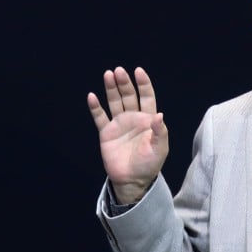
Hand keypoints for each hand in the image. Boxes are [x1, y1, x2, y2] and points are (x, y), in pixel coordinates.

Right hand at [87, 66, 168, 203]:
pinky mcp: (106, 133)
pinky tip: (92, 96)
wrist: (132, 181)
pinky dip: (95, 107)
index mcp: (147, 120)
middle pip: (129, 96)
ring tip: (108, 75)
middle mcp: (133, 118)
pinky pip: (100, 117)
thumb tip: (160, 114)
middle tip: (118, 71)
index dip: (143, 84)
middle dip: (124, 83)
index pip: (146, 97)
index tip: (138, 71)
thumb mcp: (159, 149)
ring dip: (111, 89)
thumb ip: (160, 132)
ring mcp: (119, 124)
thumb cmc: (149, 165)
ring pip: (114, 102)